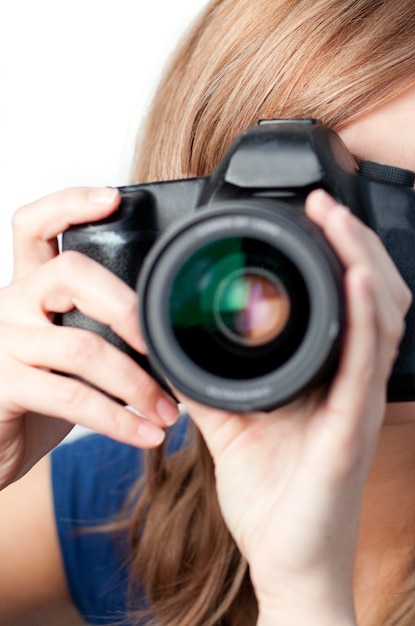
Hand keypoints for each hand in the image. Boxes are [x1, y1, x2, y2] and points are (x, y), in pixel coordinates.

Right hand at [0, 188, 178, 488]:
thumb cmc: (37, 392)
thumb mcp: (64, 349)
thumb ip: (96, 327)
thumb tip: (164, 330)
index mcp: (28, 288)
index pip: (35, 226)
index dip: (69, 204)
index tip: (112, 198)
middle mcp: (10, 304)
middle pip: (70, 273)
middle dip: (128, 307)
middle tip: (161, 342)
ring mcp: (3, 343)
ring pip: (82, 346)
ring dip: (137, 382)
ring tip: (168, 408)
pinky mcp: (2, 384)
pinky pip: (72, 396)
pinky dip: (118, 418)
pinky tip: (145, 432)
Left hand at [183, 190, 411, 624]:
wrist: (288, 560)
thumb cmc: (274, 497)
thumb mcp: (232, 424)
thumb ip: (208, 380)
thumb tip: (173, 341)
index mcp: (332, 378)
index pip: (351, 302)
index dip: (341, 253)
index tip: (313, 215)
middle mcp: (355, 383)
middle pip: (376, 295)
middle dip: (355, 242)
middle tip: (327, 203)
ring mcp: (361, 404)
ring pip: (383, 316)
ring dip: (363, 262)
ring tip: (339, 222)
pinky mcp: (354, 430)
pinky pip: (368, 362)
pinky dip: (365, 315)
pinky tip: (356, 279)